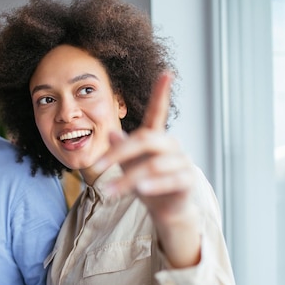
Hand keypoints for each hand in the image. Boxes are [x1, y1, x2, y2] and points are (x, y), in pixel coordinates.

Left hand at [97, 73, 200, 266]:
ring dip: (129, 179)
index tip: (166, 73)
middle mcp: (171, 146)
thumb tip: (110, 130)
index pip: (158, 112)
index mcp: (156, 138)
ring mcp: (182, 162)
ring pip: (153, 165)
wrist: (166, 211)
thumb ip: (121, 148)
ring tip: (109, 191)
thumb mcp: (128, 166)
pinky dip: (155, 185)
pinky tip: (141, 190)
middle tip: (97, 165)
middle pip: (146, 139)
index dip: (161, 93)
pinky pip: (171, 180)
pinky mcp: (187, 181)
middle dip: (120, 152)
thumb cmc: (146, 183)